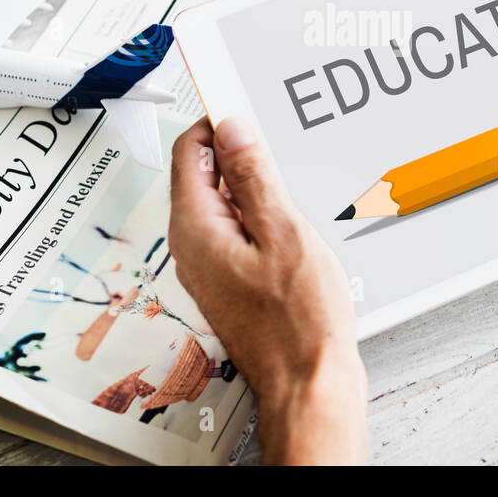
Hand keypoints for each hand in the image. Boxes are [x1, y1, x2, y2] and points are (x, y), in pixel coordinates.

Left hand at [169, 117, 367, 463]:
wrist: (308, 384)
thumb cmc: (299, 323)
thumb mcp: (284, 232)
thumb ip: (254, 176)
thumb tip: (233, 132)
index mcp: (196, 229)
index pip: (189, 151)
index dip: (218, 124)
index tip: (246, 111)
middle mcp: (193, 248)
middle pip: (203, 176)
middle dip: (239, 156)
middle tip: (279, 149)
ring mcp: (210, 268)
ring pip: (224, 204)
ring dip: (255, 188)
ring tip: (293, 192)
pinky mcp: (231, 282)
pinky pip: (237, 232)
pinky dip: (262, 218)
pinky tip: (294, 227)